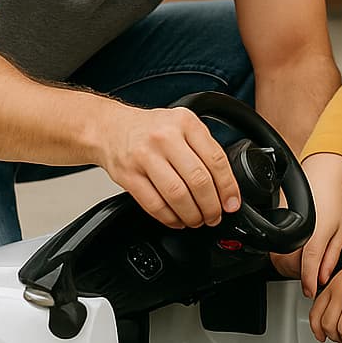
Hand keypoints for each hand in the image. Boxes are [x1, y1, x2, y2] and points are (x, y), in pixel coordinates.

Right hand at [99, 104, 239, 228]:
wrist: (110, 128)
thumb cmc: (150, 130)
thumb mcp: (181, 126)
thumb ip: (203, 148)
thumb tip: (226, 186)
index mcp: (185, 123)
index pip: (215, 159)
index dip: (227, 187)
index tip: (231, 203)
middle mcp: (165, 137)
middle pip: (198, 180)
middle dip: (211, 206)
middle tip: (214, 216)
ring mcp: (145, 156)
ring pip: (177, 195)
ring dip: (192, 215)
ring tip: (197, 220)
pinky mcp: (128, 175)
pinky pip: (154, 205)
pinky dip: (170, 218)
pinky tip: (177, 220)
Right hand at [273, 153, 341, 296]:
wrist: (320, 175)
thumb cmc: (332, 200)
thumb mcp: (340, 232)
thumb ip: (330, 257)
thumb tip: (322, 277)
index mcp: (316, 231)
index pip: (309, 262)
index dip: (308, 281)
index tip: (310, 292)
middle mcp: (298, 228)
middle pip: (289, 264)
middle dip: (299, 276)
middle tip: (311, 279)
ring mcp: (284, 223)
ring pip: (278, 258)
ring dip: (288, 269)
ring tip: (303, 268)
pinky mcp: (276, 221)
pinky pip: (274, 248)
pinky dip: (281, 258)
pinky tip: (293, 256)